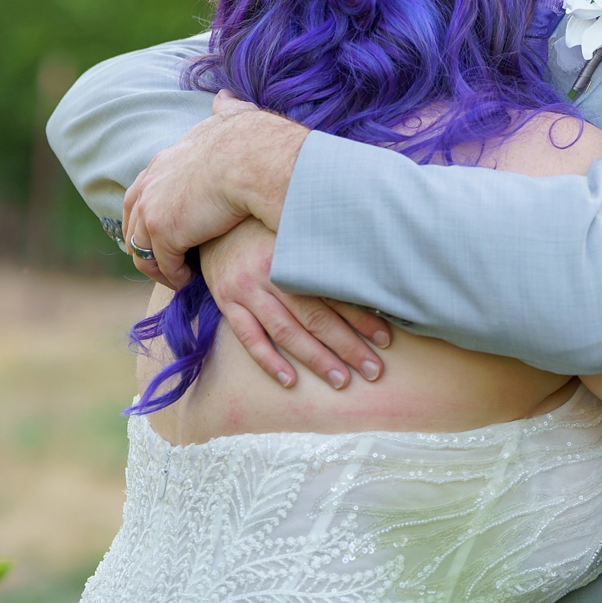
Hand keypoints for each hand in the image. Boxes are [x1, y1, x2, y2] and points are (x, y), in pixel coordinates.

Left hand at [122, 91, 309, 287]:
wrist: (254, 159)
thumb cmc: (253, 140)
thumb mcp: (232, 118)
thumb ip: (225, 111)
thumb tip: (225, 98)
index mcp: (163, 160)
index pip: (141, 191)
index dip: (148, 213)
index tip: (162, 231)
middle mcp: (150, 183)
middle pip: (131, 222)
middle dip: (143, 244)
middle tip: (164, 261)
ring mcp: (153, 209)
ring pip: (141, 249)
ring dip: (158, 266)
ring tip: (179, 276)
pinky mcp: (163, 232)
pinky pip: (162, 264)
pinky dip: (174, 275)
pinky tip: (190, 279)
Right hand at [199, 218, 391, 387]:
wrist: (216, 221)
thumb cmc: (266, 228)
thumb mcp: (294, 232)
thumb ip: (323, 254)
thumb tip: (368, 276)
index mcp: (294, 254)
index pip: (334, 292)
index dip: (362, 317)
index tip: (385, 339)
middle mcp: (270, 273)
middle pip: (314, 317)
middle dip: (347, 346)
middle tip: (373, 370)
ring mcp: (246, 290)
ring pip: (285, 331)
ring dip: (315, 359)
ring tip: (341, 380)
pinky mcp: (227, 302)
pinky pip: (249, 337)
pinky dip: (269, 361)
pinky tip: (290, 381)